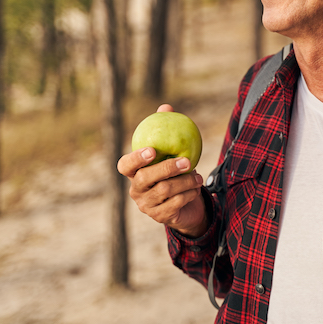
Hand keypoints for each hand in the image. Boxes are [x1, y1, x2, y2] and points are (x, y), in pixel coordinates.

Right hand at [117, 104, 208, 237]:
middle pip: (146, 178)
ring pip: (165, 190)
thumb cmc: (176, 172)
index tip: (152, 150)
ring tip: (197, 176)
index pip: (124, 165)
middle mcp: (136, 189)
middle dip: (167, 168)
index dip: (135, 158)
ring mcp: (146, 205)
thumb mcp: (172, 152)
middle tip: (186, 161)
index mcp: (133, 172)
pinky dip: (189, 194)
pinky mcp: (159, 217)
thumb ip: (166, 130)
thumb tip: (166, 107)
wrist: (187, 203)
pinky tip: (196, 188)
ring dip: (185, 181)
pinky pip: (176, 202)